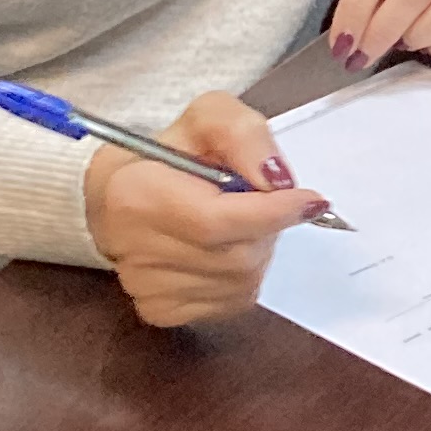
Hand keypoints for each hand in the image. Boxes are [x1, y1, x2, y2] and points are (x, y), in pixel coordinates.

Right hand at [85, 89, 319, 329]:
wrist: (119, 196)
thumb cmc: (170, 154)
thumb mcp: (207, 117)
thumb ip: (243, 133)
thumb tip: (279, 181)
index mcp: (135, 196)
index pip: (215, 220)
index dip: (271, 213)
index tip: (311, 200)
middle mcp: (135, 250)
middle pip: (237, 255)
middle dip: (265, 228)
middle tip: (259, 202)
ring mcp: (146, 289)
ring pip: (240, 281)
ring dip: (256, 249)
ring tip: (235, 222)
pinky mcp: (160, 313)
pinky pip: (231, 300)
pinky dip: (241, 275)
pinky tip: (221, 249)